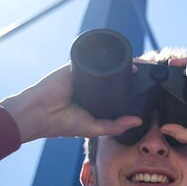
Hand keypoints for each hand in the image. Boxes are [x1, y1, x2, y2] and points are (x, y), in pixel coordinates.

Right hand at [0, 63, 141, 142]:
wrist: (37, 113)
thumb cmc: (60, 123)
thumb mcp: (93, 128)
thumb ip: (115, 125)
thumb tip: (138, 121)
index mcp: (95, 99)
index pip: (116, 89)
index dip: (131, 86)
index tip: (148, 84)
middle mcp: (90, 85)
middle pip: (114, 75)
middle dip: (130, 73)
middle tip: (149, 71)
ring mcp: (82, 74)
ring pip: (105, 65)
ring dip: (122, 63)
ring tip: (140, 63)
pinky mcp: (74, 66)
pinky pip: (92, 58)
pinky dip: (105, 57)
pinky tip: (121, 58)